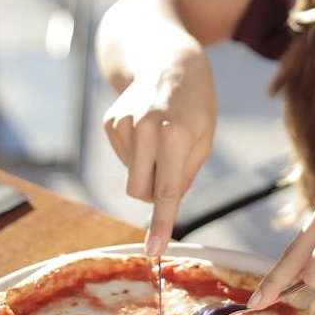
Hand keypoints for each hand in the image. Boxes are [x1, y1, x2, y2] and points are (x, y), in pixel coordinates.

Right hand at [102, 52, 216, 255]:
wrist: (171, 63)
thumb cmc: (195, 106)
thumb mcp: (205, 140)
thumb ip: (185, 175)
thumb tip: (162, 205)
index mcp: (176, 135)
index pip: (166, 190)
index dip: (160, 224)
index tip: (154, 251)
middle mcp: (145, 128)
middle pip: (140, 191)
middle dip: (155, 190)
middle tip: (172, 164)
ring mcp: (124, 123)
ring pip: (130, 177)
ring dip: (146, 169)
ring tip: (161, 138)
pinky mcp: (110, 122)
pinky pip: (122, 159)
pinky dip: (135, 154)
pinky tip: (145, 130)